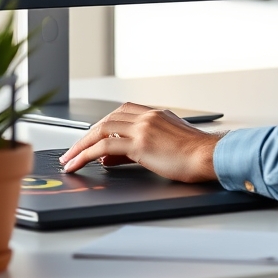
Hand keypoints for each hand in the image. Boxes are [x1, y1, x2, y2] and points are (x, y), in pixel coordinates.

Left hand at [59, 102, 220, 181]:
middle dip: (86, 135)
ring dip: (80, 145)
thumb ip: (138, 147)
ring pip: (101, 130)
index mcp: (156, 114)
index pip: (121, 113)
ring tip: (69, 159)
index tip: (90, 138)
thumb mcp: (166, 144)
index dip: (102, 125)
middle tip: (73, 150)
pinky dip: (86, 154)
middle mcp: (147, 116)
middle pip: (107, 120)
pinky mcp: (140, 143)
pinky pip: (105, 147)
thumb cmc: (195, 155)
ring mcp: (143, 128)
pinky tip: (78, 164)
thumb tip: (112, 157)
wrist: (209, 157)